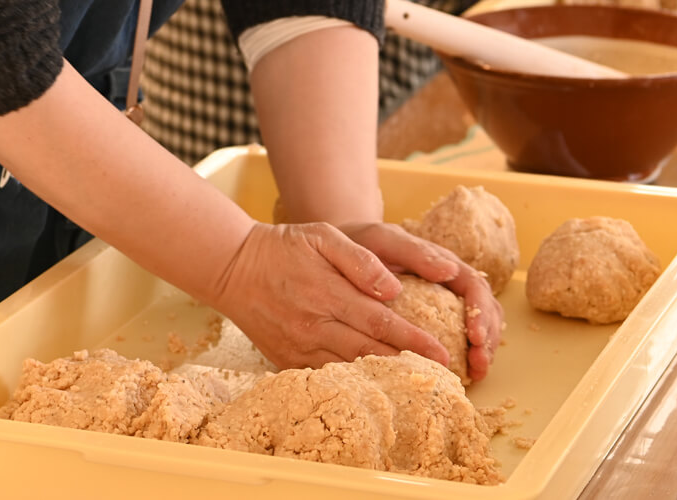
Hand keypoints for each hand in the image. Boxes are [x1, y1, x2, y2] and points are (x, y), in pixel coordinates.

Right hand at [210, 223, 450, 369]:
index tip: (442, 354)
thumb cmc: (284, 247)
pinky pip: (324, 377)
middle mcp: (315, 326)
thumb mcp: (323, 236)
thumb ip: (361, 260)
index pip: (383, 324)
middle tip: (440, 379)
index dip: (415, 341)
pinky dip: (351, 384)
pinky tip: (372, 388)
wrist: (233, 267)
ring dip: (383, 380)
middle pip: (371, 353)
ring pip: (349, 370)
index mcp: (329, 294)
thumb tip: (393, 288)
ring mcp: (299, 347)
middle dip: (408, 367)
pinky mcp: (286, 360)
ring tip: (414, 387)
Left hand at [338, 222, 503, 381]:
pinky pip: (456, 339)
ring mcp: (443, 304)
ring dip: (481, 350)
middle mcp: (449, 284)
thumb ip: (415, 252)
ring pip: (477, 327)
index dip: (480, 311)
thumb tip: (449, 271)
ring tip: (475, 373)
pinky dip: (464, 356)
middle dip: (486, 337)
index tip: (474, 335)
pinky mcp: (432, 321)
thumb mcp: (385, 240)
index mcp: (443, 263)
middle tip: (479, 362)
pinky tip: (462, 375)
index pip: (475, 286)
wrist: (338, 250)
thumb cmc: (363, 243)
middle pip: (484, 310)